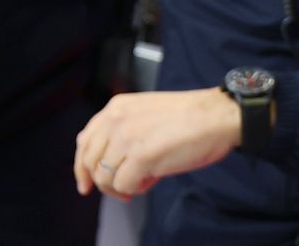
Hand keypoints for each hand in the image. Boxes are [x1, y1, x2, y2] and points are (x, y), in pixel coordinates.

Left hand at [74, 89, 242, 201]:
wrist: (216, 116)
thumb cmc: (189, 117)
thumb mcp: (145, 112)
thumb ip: (122, 129)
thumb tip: (106, 160)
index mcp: (116, 107)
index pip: (85, 141)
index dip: (82, 166)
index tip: (85, 182)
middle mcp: (116, 120)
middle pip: (90, 162)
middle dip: (101, 182)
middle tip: (121, 190)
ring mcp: (126, 138)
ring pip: (104, 177)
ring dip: (122, 187)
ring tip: (143, 181)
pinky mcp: (140, 157)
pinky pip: (123, 185)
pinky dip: (136, 189)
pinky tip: (152, 181)